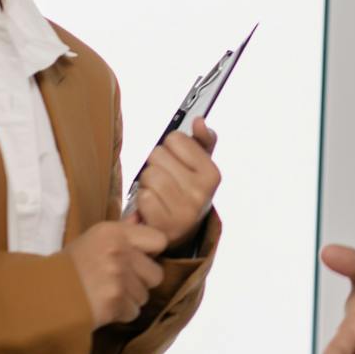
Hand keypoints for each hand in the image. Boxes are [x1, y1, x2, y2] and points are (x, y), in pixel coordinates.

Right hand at [64, 220, 167, 328]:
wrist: (43, 293)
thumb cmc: (69, 267)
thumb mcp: (94, 240)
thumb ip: (123, 234)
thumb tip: (145, 223)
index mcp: (115, 232)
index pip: (159, 240)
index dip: (150, 253)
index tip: (137, 260)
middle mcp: (120, 252)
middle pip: (156, 274)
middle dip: (141, 282)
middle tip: (118, 282)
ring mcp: (118, 277)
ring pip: (144, 295)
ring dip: (129, 299)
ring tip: (106, 295)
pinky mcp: (115, 301)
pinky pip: (133, 312)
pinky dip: (120, 314)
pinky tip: (103, 307)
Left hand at [126, 118, 219, 249]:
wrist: (181, 232)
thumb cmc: (187, 192)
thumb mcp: (199, 167)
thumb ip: (202, 141)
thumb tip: (199, 121)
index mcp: (211, 174)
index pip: (175, 139)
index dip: (171, 149)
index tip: (177, 164)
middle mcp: (202, 192)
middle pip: (158, 154)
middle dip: (156, 165)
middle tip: (165, 180)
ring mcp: (184, 211)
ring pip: (149, 174)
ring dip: (147, 183)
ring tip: (157, 193)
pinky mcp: (165, 225)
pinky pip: (144, 197)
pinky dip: (142, 201)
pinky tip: (152, 207)